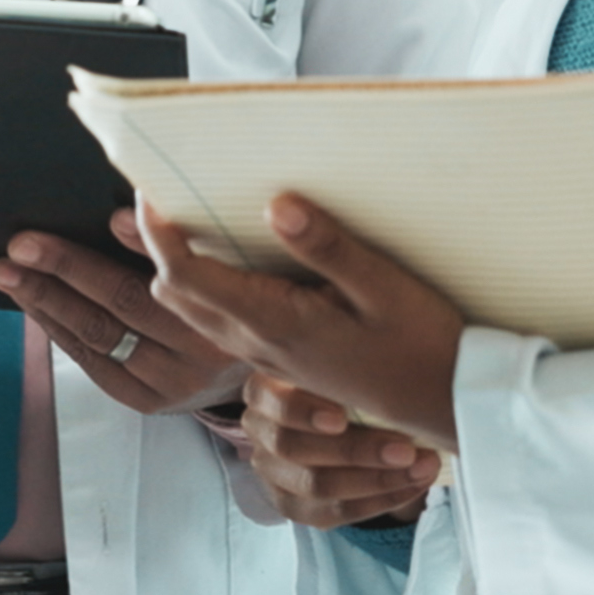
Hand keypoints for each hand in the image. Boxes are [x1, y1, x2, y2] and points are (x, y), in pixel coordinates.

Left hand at [0, 216, 242, 414]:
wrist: (264, 361)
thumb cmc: (232, 294)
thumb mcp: (228, 264)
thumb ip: (186, 242)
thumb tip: (126, 210)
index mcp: (228, 310)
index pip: (174, 273)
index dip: (140, 243)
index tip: (105, 215)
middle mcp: (203, 353)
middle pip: (123, 304)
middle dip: (64, 271)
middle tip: (20, 245)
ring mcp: (173, 383)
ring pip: (99, 336)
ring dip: (47, 302)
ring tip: (8, 274)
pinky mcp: (148, 401)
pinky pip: (93, 362)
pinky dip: (59, 330)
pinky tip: (34, 304)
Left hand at [142, 192, 465, 450]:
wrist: (444, 402)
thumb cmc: (421, 343)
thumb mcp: (385, 288)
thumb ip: (328, 248)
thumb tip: (275, 205)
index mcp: (275, 321)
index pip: (188, 276)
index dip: (159, 234)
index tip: (149, 191)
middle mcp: (258, 342)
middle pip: (175, 295)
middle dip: (157, 248)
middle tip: (162, 196)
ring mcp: (265, 355)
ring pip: (194, 311)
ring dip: (179, 268)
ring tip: (188, 218)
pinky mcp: (279, 358)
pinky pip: (221, 321)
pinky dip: (206, 287)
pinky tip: (233, 257)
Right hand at [240, 373, 440, 528]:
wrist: (349, 417)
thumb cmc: (349, 378)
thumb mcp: (346, 360)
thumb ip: (356, 358)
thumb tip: (391, 347)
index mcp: (264, 388)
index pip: (272, 402)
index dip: (303, 413)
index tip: (342, 418)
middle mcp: (260, 429)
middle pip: (294, 448)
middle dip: (356, 452)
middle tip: (406, 449)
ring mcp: (272, 471)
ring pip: (315, 486)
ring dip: (376, 480)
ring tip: (422, 467)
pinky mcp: (292, 504)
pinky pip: (332, 513)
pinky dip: (378, 501)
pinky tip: (412, 485)